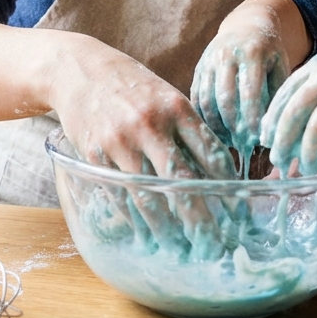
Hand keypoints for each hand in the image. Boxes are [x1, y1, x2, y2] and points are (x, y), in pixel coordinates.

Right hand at [50, 34, 235, 259]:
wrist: (79, 70)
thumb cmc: (131, 85)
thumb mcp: (166, 96)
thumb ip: (187, 130)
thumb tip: (216, 172)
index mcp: (177, 107)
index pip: (211, 153)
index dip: (227, 187)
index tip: (237, 213)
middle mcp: (151, 124)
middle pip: (182, 181)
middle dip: (200, 219)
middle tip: (213, 245)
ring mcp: (121, 140)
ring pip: (148, 195)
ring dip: (166, 228)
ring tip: (179, 247)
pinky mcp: (95, 154)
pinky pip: (119, 194)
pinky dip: (134, 219)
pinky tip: (145, 234)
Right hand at [191, 1, 293, 159]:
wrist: (245, 26)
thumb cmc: (268, 52)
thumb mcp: (280, 65)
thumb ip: (277, 92)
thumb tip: (271, 128)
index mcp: (251, 53)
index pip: (249, 91)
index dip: (252, 117)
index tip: (257, 138)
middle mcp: (226, 55)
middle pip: (224, 98)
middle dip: (233, 125)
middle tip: (242, 145)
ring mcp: (208, 62)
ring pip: (206, 100)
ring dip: (216, 125)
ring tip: (229, 142)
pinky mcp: (198, 69)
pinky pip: (196, 99)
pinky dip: (204, 118)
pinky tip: (216, 132)